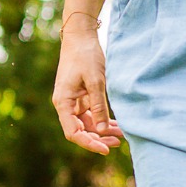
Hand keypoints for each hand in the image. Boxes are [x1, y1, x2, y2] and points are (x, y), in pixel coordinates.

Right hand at [52, 29, 123, 154]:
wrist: (80, 37)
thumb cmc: (85, 56)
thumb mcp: (95, 81)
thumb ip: (98, 105)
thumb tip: (100, 130)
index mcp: (62, 102)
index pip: (73, 132)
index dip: (89, 143)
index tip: (106, 149)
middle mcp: (66, 105)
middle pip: (80, 131)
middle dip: (98, 139)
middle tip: (118, 142)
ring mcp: (74, 102)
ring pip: (87, 124)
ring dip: (103, 130)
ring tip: (122, 134)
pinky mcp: (82, 97)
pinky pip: (92, 114)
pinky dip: (103, 120)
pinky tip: (117, 125)